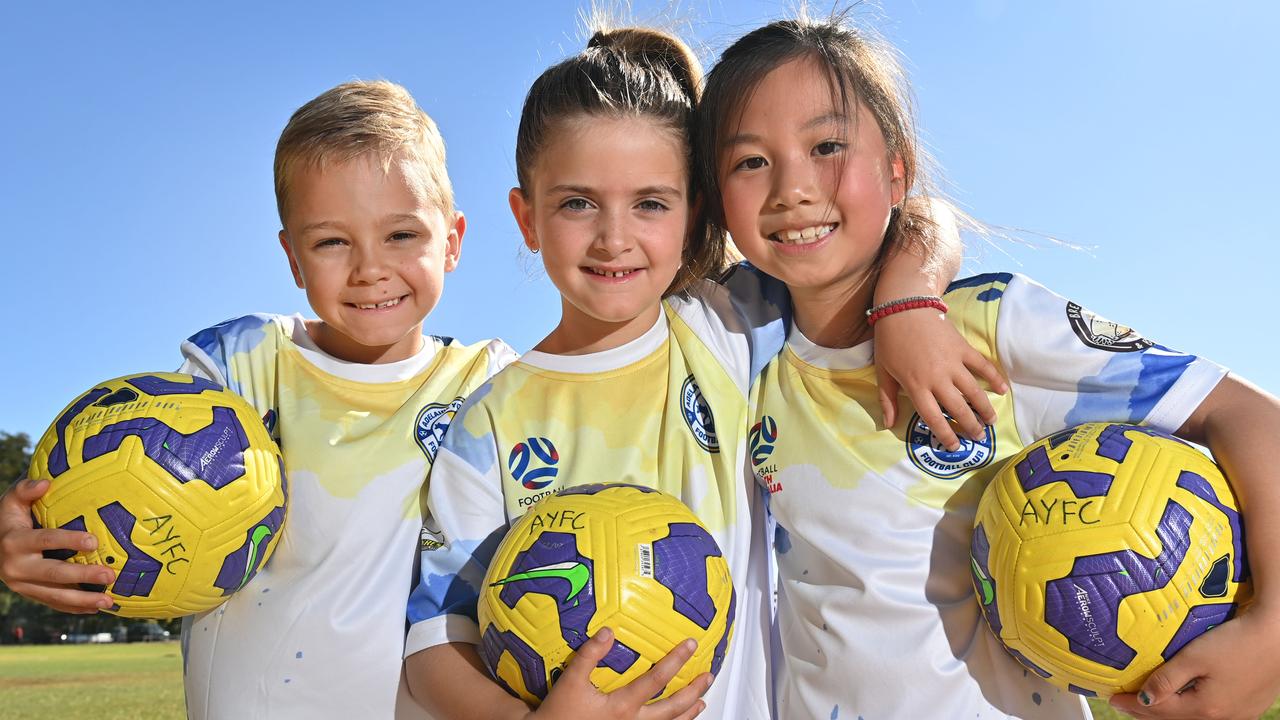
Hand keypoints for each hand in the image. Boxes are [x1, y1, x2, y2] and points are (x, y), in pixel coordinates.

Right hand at [0, 478, 114, 612]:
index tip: (93, 541)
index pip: (45, 540)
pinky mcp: (28, 593)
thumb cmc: (9, 518)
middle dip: (82, 576)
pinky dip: (74, 607)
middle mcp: (15, 566)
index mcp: (14, 541)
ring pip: (54, 595)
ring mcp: (21, 584)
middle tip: (109, 574)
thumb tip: (45, 483)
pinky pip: (53, 603)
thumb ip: (25, 490)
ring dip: (82, 599)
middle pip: (53, 573)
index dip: (68, 540)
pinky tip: (95, 608)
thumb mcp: (10, 500)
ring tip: (108, 600)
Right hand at [529, 627, 710, 719]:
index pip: (657, 680)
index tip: (690, 645)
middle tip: (707, 676)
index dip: (676, 660)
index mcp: (622, 706)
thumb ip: (589, 655)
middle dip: (692, 691)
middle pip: (673, 708)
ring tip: (701, 702)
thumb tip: (608, 631)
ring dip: (687, 713)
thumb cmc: (559, 712)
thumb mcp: (571, 680)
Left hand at [872, 308, 1007, 449]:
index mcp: (916, 387)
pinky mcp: (963, 349)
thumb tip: (888, 423)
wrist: (905, 307)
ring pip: (974, 392)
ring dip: (985, 409)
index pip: (933, 418)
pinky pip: (982, 366)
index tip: (954, 447)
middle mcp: (937, 379)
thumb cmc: (890, 340)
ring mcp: (953, 364)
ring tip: (991, 421)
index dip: (946, 435)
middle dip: (970, 427)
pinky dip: (994, 378)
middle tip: (979, 437)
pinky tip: (1002, 390)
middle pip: (958, 409)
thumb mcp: (883, 371)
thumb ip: (887, 399)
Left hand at [1109, 605, 1279, 718]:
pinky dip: (1189, 711)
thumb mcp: (1194, 657)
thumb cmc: (1236, 642)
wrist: (1277, 635)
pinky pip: (1210, 715)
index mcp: (1205, 709)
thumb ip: (1166, 679)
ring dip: (1168, 714)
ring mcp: (1238, 715)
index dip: (1133, 704)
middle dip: (1147, 713)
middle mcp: (1222, 718)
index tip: (1113, 698)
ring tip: (1148, 705)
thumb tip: (1142, 699)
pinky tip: (1182, 702)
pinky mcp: (1248, 707)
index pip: (1158, 710)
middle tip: (1125, 704)